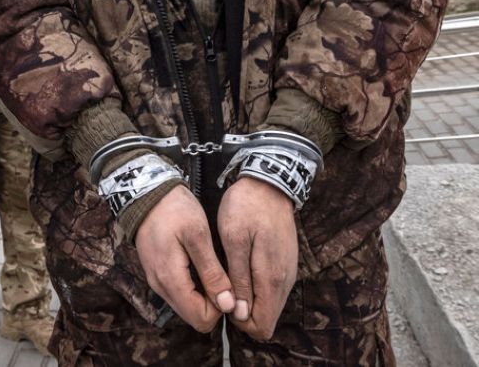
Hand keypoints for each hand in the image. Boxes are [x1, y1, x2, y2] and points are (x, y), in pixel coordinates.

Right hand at [135, 185, 235, 332]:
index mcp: (170, 279)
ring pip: (186, 306)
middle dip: (213, 304)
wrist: (147, 192)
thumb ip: (212, 273)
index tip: (228, 284)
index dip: (221, 308)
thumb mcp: (198, 236)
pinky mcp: (156, 273)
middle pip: (193, 317)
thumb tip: (227, 305)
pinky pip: (178, 293)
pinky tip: (200, 265)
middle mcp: (160, 286)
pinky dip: (194, 288)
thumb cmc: (174, 209)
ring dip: (204, 296)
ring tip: (213, 268)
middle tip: (223, 276)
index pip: (201, 319)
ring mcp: (156, 280)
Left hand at [218, 176, 298, 339]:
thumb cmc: (245, 208)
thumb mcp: (234, 240)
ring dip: (248, 301)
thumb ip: (239, 278)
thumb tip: (240, 312)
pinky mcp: (285, 263)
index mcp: (271, 278)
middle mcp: (284, 280)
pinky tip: (239, 270)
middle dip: (242, 314)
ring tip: (227, 277)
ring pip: (269, 304)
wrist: (268, 183)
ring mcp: (287, 272)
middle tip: (221, 288)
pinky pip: (271, 289)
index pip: (262, 325)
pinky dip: (255, 289)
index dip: (239, 322)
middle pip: (266, 319)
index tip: (222, 302)